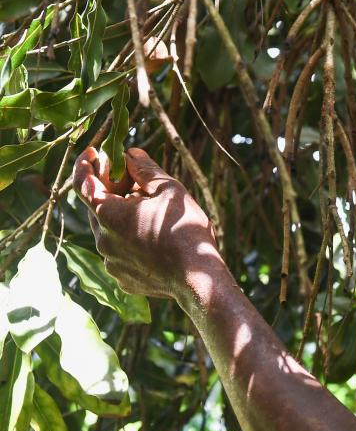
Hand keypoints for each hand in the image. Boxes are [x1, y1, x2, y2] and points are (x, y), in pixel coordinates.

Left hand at [73, 147, 224, 301]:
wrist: (198, 278)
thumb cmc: (184, 230)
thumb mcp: (169, 191)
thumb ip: (145, 170)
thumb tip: (131, 154)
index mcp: (108, 214)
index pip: (82, 183)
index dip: (85, 164)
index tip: (94, 152)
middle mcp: (102, 240)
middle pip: (97, 207)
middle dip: (111, 190)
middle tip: (132, 177)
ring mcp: (111, 262)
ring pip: (110, 231)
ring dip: (122, 216)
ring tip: (149, 209)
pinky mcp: (123, 278)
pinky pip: (121, 253)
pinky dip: (130, 240)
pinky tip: (153, 237)